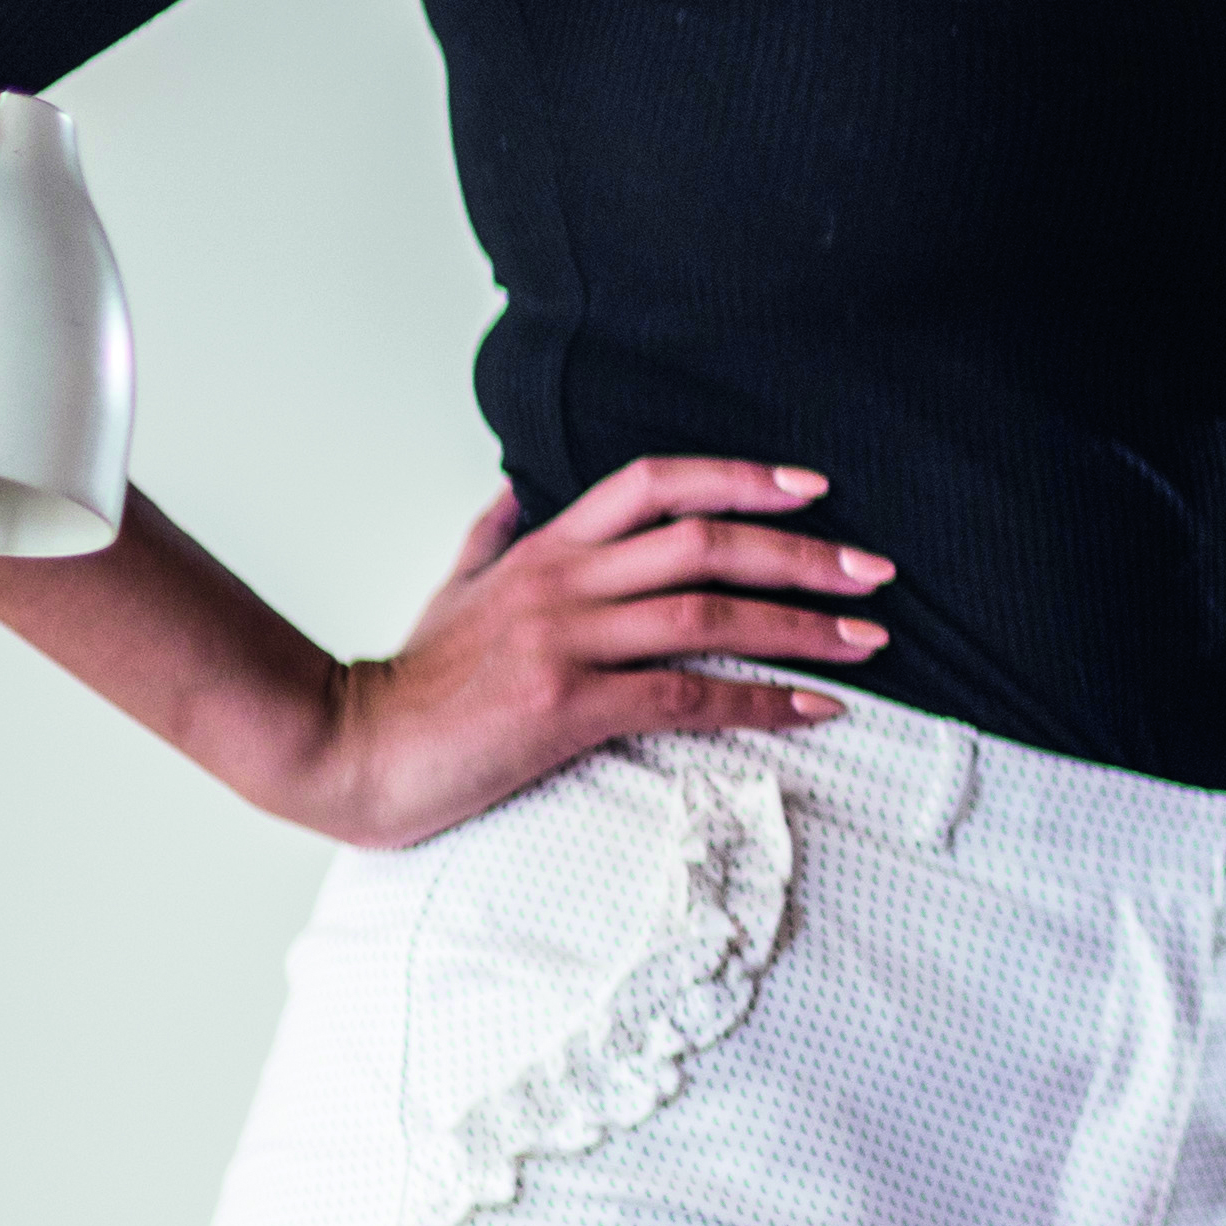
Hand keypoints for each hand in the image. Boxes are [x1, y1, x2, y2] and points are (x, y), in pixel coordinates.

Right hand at [287, 461, 895, 850]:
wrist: (347, 748)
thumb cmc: (411, 681)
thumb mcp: (450, 590)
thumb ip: (489, 536)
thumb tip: (510, 488)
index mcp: (544, 549)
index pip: (653, 483)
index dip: (738, 477)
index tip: (813, 487)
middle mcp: (562, 583)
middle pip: (703, 544)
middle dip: (801, 554)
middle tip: (878, 571)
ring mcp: (564, 642)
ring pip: (707, 616)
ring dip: (800, 629)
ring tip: (871, 642)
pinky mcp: (565, 707)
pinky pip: (685, 698)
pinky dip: (760, 703)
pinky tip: (814, 710)